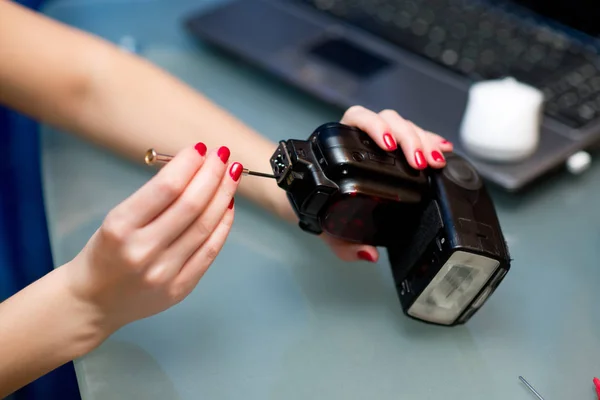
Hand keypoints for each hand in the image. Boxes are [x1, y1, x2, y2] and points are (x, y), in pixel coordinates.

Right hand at [63, 143, 241, 339]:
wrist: (93, 302)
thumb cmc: (105, 253)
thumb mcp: (115, 218)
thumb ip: (153, 198)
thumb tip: (194, 168)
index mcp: (120, 227)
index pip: (166, 188)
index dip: (189, 164)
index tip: (201, 148)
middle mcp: (143, 251)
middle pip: (191, 205)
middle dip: (212, 174)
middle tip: (223, 155)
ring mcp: (164, 272)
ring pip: (205, 226)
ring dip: (223, 195)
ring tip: (232, 174)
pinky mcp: (180, 288)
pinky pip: (210, 250)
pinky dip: (223, 225)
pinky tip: (228, 205)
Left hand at [323, 105, 452, 262]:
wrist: (306, 203)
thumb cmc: (313, 206)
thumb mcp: (324, 227)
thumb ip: (342, 243)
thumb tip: (369, 254)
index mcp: (337, 145)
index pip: (357, 118)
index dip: (375, 126)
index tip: (388, 145)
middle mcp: (358, 137)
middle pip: (388, 120)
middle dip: (409, 137)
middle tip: (420, 162)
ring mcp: (376, 141)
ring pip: (403, 125)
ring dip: (423, 139)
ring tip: (435, 160)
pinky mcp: (392, 149)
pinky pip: (413, 137)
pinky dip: (429, 142)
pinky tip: (442, 151)